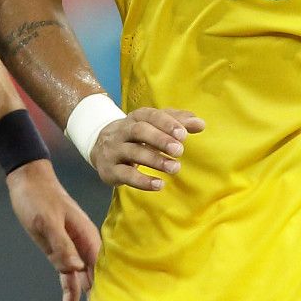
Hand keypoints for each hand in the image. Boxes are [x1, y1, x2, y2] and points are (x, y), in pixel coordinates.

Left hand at [5, 159, 101, 300]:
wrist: (27, 180)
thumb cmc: (39, 196)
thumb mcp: (47, 220)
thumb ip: (61, 245)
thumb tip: (74, 269)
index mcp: (88, 238)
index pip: (101, 271)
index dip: (105, 291)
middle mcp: (84, 247)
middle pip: (92, 281)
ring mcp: (71, 251)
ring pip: (77, 284)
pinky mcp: (59, 253)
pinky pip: (65, 279)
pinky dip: (66, 295)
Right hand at [90, 107, 204, 189]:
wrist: (99, 147)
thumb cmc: (136, 136)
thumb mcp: (153, 125)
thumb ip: (177, 122)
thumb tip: (200, 124)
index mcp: (135, 118)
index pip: (149, 115)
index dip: (166, 123)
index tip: (183, 134)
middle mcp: (122, 131)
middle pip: (139, 131)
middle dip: (160, 139)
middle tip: (179, 150)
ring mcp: (114, 150)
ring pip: (133, 152)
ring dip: (155, 160)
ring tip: (175, 168)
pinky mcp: (109, 170)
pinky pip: (125, 174)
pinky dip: (142, 181)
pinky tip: (159, 184)